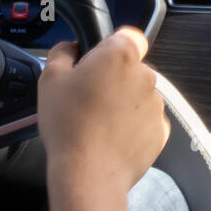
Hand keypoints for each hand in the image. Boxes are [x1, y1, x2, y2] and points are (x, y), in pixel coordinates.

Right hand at [37, 27, 169, 196]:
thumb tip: (71, 47)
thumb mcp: (49, 79)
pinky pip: (146, 120)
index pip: (128, 36)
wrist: (88, 174)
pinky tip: (111, 137)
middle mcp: (145, 76)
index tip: (96, 63)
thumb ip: (62, 52)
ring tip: (98, 122)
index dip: (111, 47)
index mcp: (120, 56)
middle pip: (132, 67)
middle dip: (114, 78)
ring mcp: (156, 104)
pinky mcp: (161, 130)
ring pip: (140, 94)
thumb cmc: (68, 126)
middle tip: (89, 97)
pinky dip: (133, 125)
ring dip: (124, 102)